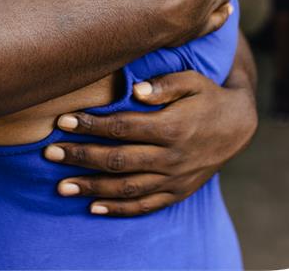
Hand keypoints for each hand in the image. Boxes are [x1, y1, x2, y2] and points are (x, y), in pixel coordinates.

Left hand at [44, 69, 256, 216]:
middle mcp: (171, 157)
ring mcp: (174, 179)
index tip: (63, 121)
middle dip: (81, 156)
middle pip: (118, 160)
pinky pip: (145, 206)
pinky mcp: (178, 192)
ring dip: (92, 187)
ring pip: (127, 188)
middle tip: (50, 152)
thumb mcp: (192, 80)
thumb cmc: (207, 95)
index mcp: (171, 127)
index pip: (122, 128)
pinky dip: (119, 209)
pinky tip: (93, 206)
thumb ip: (165, 84)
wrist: (238, 125)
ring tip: (61, 186)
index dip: (91, 126)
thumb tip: (136, 89)